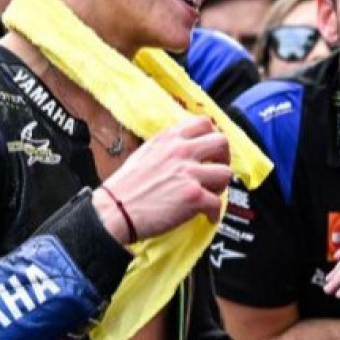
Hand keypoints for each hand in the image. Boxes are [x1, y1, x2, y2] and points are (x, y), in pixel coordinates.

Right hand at [94, 117, 230, 241]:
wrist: (114, 210)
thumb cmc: (124, 188)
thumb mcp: (145, 153)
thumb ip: (168, 148)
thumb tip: (185, 152)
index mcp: (169, 139)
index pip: (204, 123)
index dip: (213, 137)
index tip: (211, 149)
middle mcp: (181, 151)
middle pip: (222, 143)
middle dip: (224, 158)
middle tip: (217, 169)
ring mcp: (189, 173)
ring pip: (225, 173)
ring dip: (220, 186)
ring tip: (211, 194)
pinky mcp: (193, 197)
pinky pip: (217, 203)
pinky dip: (214, 213)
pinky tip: (207, 216)